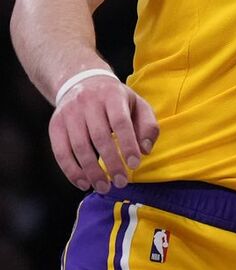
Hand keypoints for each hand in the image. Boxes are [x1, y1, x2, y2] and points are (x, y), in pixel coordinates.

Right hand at [50, 75, 158, 193]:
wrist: (82, 81)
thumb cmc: (116, 99)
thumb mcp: (137, 104)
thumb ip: (147, 125)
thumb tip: (145, 150)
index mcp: (112, 95)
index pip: (120, 122)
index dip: (127, 144)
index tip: (134, 165)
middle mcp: (88, 102)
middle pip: (99, 137)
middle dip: (111, 163)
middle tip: (121, 182)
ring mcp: (69, 114)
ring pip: (79, 147)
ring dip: (91, 171)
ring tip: (104, 187)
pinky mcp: (55, 125)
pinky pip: (61, 152)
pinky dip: (72, 171)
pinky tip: (84, 183)